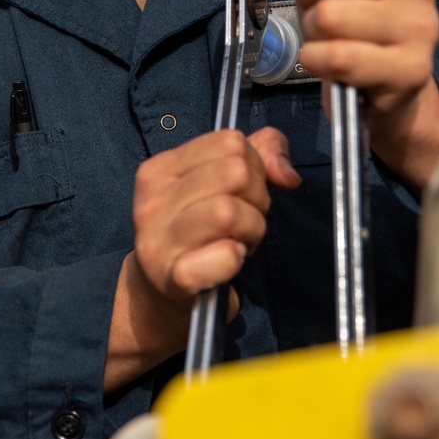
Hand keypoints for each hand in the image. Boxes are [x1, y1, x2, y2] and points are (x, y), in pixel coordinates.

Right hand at [105, 127, 300, 389]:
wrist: (161, 297)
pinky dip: (236, 258)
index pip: (230, 141)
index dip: (254, 166)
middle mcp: (152, 201)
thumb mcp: (220, 184)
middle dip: (257, 198)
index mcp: (159, 169)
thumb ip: (261, 155)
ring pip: (230, 211)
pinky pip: (225, 256)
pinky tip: (229, 262)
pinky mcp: (174, 278)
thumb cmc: (198, 234)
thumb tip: (287, 173)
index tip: (244, 193)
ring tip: (240, 242)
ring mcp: (158, 241)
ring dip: (252, 230)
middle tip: (245, 221)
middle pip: (235, 172)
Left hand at [270, 0, 438, 189]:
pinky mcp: (409, 69)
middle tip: (321, 10)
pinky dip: (317, 61)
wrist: (394, 88)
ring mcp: (418, 26)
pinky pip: (337, 56)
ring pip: (326, 15)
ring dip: (312, 33)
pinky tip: (328, 62)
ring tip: (329, 39)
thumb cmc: (360, 22)